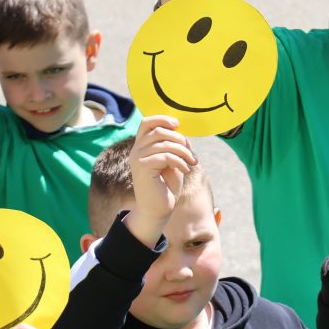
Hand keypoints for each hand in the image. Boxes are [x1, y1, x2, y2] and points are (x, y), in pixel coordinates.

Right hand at [124, 116, 196, 246]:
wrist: (158, 210)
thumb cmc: (166, 187)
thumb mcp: (173, 162)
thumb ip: (175, 146)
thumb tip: (183, 134)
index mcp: (142, 146)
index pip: (147, 122)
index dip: (162, 118)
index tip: (178, 125)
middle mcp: (137, 150)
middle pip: (159, 130)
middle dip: (179, 139)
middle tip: (191, 153)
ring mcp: (137, 158)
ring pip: (164, 143)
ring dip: (183, 152)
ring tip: (191, 163)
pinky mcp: (142, 168)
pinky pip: (165, 156)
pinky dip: (180, 161)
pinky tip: (185, 170)